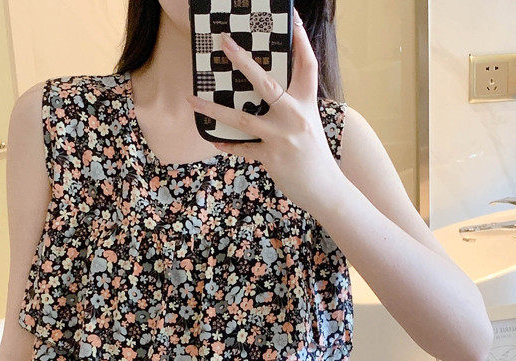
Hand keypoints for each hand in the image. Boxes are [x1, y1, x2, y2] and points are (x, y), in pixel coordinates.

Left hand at [185, 6, 342, 215]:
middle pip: (265, 83)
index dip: (301, 40)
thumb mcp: (308, 123)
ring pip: (242, 118)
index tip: (292, 19)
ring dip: (213, 108)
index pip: (307, 65)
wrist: (325, 187)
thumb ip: (292, 106)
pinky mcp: (271, 157)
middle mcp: (294, 116)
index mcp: (306, 103)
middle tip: (224, 42)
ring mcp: (281, 137)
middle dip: (242, 61)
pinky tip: (216, 142)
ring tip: (191, 99)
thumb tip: (269, 92)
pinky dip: (229, 145)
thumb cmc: (314, 154)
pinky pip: (243, 148)